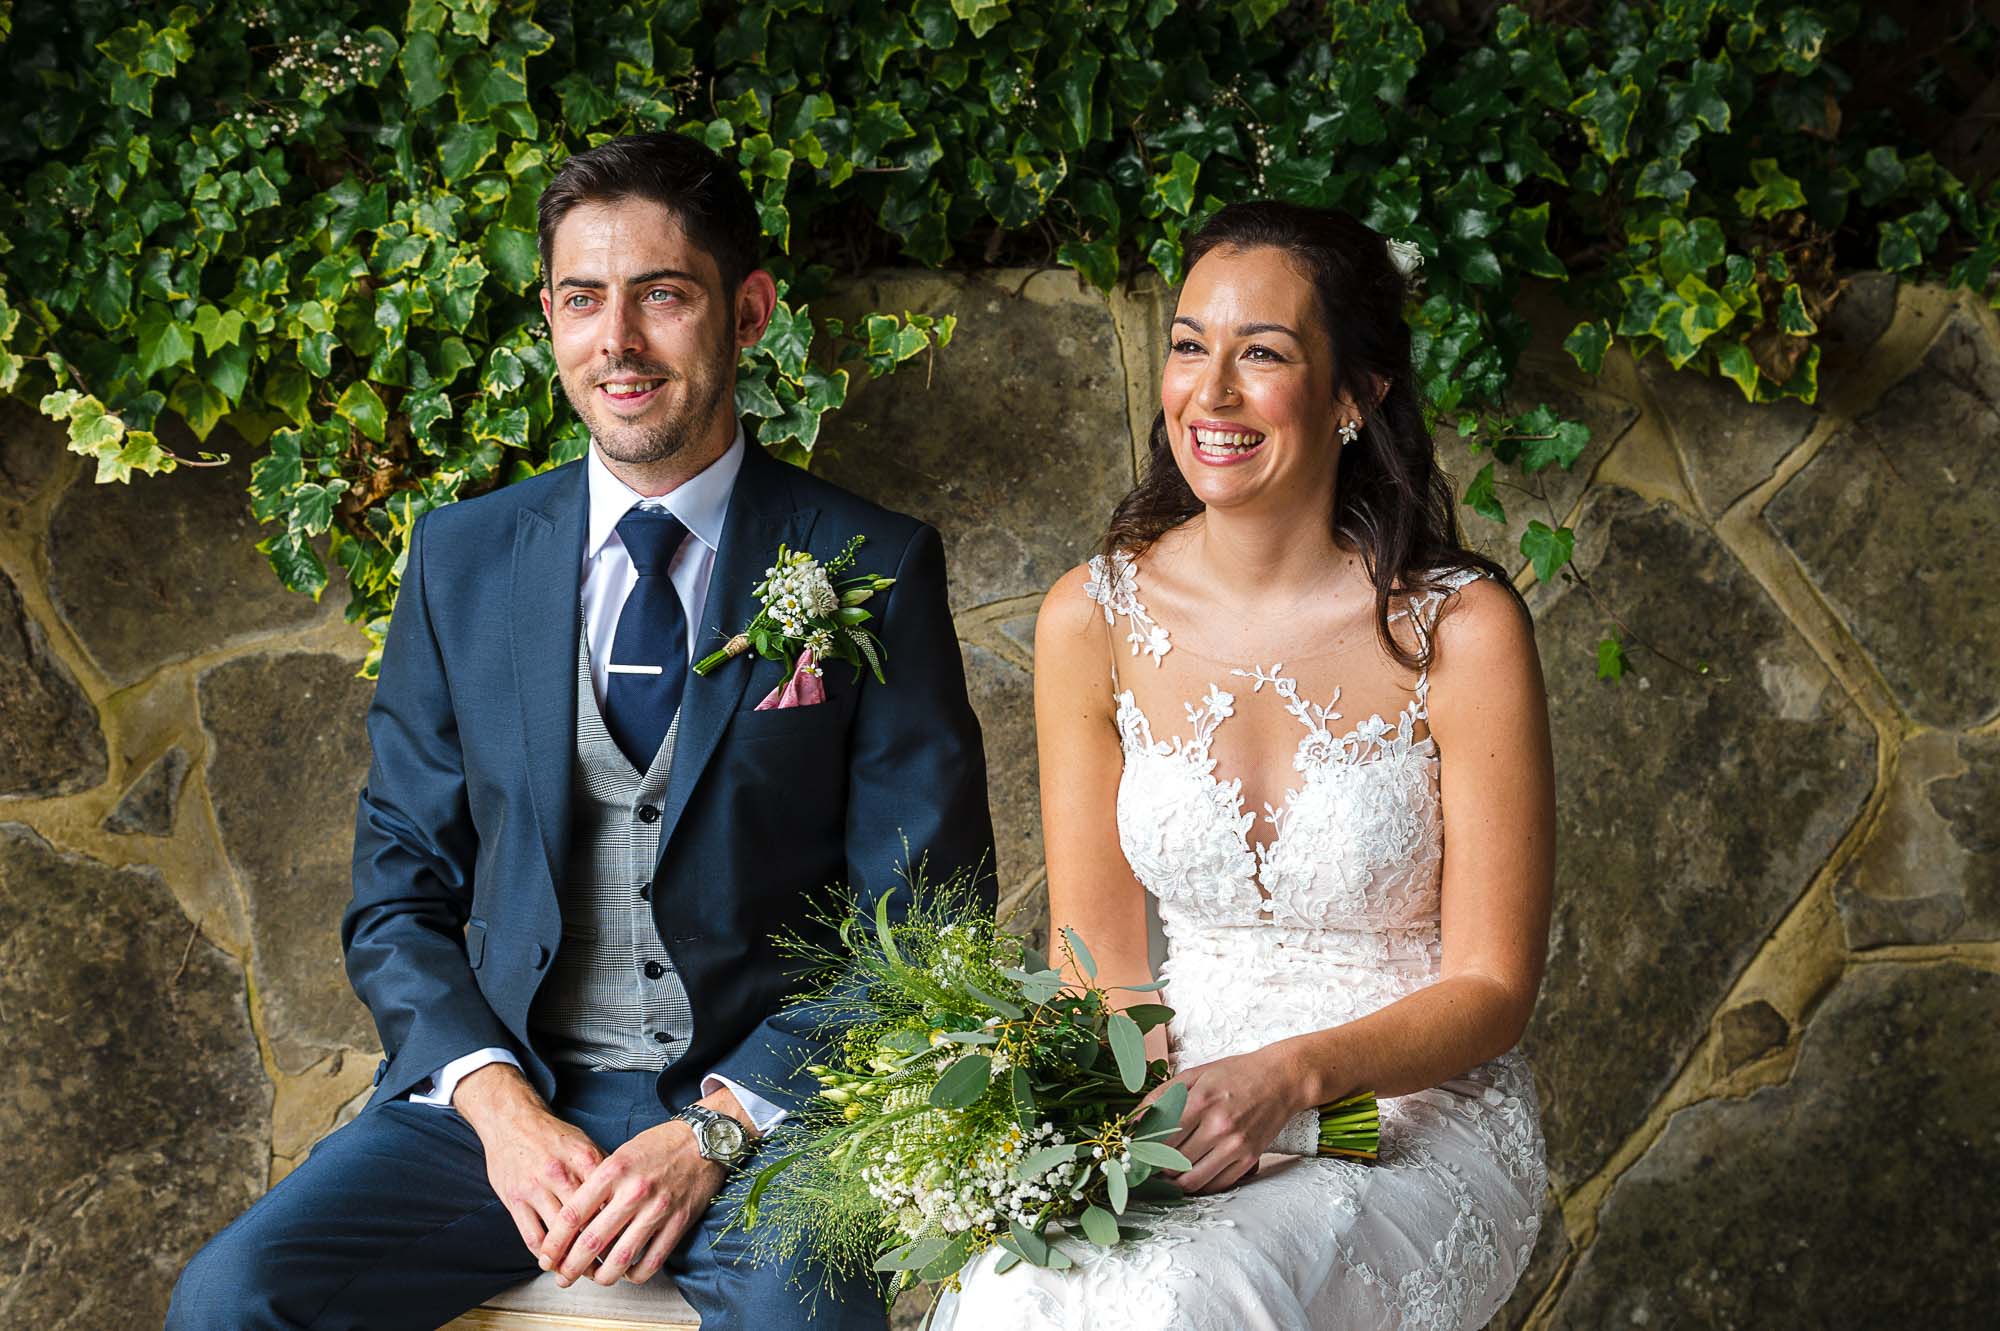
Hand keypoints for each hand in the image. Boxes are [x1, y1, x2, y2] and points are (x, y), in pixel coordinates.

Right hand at [452, 1063, 606, 1261]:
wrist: (511, 1120)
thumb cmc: (551, 1135)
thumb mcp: (583, 1144)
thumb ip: (603, 1171)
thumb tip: (623, 1199)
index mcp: (583, 1158)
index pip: (607, 1200)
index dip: (619, 1227)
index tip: (627, 1246)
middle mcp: (560, 1173)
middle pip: (585, 1222)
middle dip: (597, 1251)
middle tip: (606, 1270)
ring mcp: (535, 1188)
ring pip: (557, 1235)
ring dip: (569, 1260)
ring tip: (579, 1273)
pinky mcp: (514, 1200)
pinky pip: (531, 1236)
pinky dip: (543, 1255)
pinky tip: (552, 1262)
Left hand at [540, 1091, 744, 1286]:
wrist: (704, 1139)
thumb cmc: (659, 1145)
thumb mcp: (620, 1155)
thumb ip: (598, 1186)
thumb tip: (577, 1224)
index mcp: (613, 1171)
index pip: (573, 1215)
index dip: (555, 1242)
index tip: (547, 1256)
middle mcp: (633, 1192)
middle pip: (591, 1243)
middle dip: (571, 1267)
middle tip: (562, 1277)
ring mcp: (657, 1209)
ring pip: (620, 1259)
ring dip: (601, 1277)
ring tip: (593, 1279)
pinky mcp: (678, 1223)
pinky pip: (651, 1262)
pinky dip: (635, 1275)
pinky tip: (627, 1272)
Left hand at [1146, 1047, 1303, 1194]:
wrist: (1280, 1079)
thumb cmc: (1235, 1074)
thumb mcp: (1194, 1074)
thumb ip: (1161, 1096)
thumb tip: (1133, 1120)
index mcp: (1201, 1101)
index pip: (1161, 1137)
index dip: (1144, 1150)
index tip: (1135, 1153)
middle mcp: (1219, 1126)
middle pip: (1174, 1162)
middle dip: (1155, 1168)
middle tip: (1146, 1167)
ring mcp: (1236, 1146)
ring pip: (1193, 1180)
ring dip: (1174, 1182)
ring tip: (1165, 1174)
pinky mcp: (1249, 1159)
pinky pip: (1217, 1184)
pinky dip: (1199, 1185)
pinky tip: (1190, 1176)